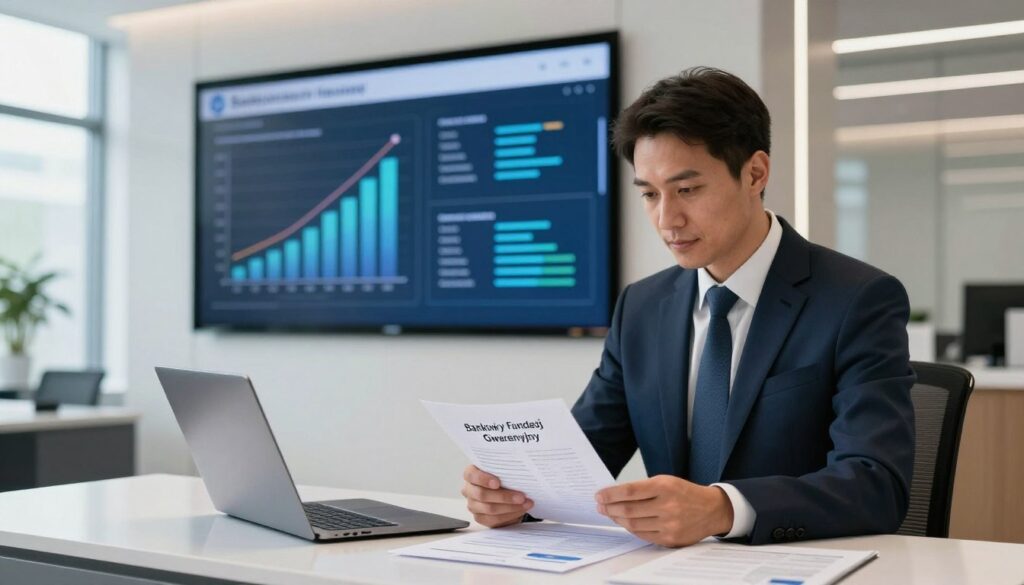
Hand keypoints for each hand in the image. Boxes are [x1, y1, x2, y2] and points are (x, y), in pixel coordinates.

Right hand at [461, 465, 533, 527]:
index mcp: (471, 474)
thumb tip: (518, 471)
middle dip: (504, 496)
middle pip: (482, 494)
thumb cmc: (503, 477)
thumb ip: (505, 469)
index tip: (497, 483)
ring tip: (526, 503)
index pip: (472, 475)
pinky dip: (510, 515)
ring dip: (511, 507)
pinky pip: (494, 520)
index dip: (483, 479)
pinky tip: (520, 510)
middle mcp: (469, 490)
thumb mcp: (503, 470)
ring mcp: (473, 505)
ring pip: (490, 509)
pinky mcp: (480, 518)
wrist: (506, 492)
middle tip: (521, 496)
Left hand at [595, 475, 733, 546]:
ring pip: (633, 524)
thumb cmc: (685, 493)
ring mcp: (669, 524)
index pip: (629, 491)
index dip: (610, 494)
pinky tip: (625, 522)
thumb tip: (614, 496)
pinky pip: (643, 535)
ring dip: (617, 519)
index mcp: (664, 487)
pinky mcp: (670, 539)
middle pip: (628, 510)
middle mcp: (667, 506)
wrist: (711, 510)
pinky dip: (631, 528)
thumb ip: (642, 488)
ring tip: (610, 513)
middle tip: (600, 506)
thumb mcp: (666, 481)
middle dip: (609, 508)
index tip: (599, 495)